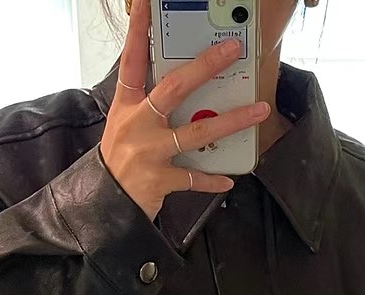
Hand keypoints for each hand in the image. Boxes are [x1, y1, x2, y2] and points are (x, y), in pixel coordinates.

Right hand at [101, 0, 272, 221]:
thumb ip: (149, 106)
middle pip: (173, 88)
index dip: (139, 32)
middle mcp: (137, 124)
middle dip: (205, 67)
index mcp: (126, 106)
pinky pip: (193, 177)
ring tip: (258, 111)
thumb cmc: (119, 161)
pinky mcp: (160, 179)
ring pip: (197, 132)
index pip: (132, 61)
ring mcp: (149, 152)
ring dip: (231, 121)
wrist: (106, 204)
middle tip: (230, 51)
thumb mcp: (125, 126)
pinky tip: (229, 178)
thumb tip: (184, 86)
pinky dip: (211, 179)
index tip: (146, 4)